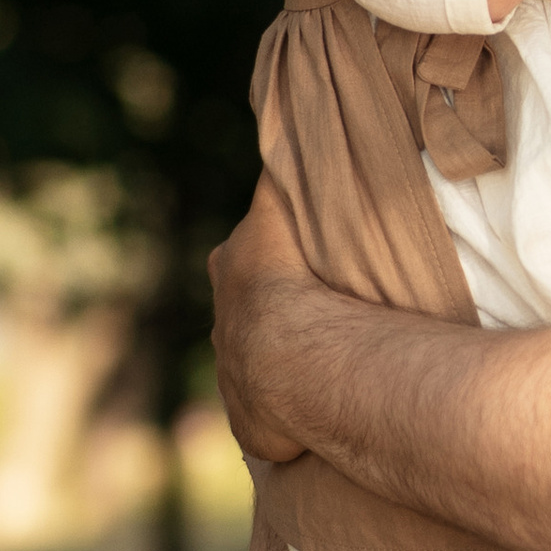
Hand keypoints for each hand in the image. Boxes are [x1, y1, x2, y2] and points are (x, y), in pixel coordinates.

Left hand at [207, 177, 315, 464]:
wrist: (288, 356)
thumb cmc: (294, 281)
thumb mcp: (281, 208)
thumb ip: (281, 177)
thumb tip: (282, 126)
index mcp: (229, 270)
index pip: (248, 257)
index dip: (275, 261)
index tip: (302, 268)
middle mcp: (222, 323)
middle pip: (249, 311)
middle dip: (276, 314)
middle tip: (320, 316)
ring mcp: (232, 375)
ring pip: (258, 363)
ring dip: (287, 364)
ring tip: (328, 366)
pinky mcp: (250, 423)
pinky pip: (272, 413)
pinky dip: (291, 413)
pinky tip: (321, 412)